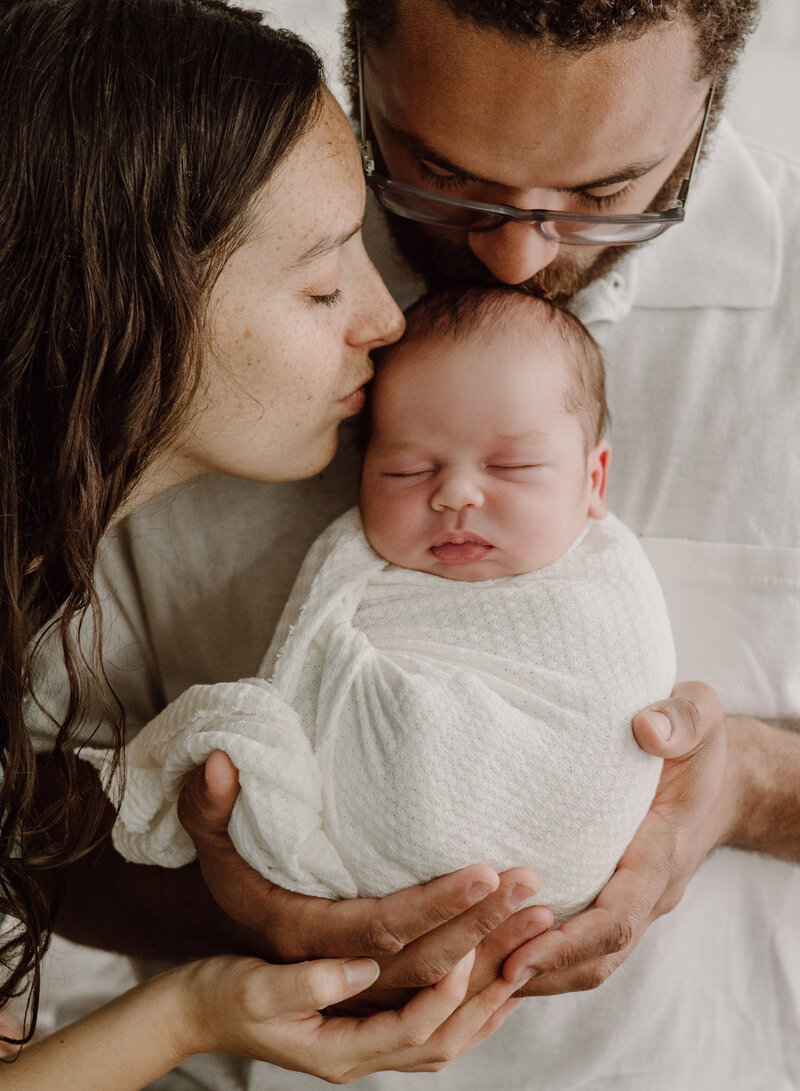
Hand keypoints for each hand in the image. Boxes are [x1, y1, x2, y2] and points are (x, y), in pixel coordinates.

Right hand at [178, 751, 545, 996]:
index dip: (437, 907)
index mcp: (306, 954)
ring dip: (497, 963)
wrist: (209, 1008)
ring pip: (446, 1002)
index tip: (485, 873)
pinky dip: (484, 995)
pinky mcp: (383, 1016)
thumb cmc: (216, 926)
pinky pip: (443, 1013)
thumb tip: (219, 760)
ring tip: (544, 919)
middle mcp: (345, 1001)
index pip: (386, 934)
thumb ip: (209, 810)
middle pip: (430, 972)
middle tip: (533, 884)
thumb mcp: (206, 847)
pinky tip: (520, 963)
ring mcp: (367, 1016)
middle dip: (486, 929)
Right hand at [180, 950, 522, 1080]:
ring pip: (448, 1036)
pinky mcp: (366, 1027)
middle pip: (447, 1036)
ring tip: (528, 955)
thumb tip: (362, 967)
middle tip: (532, 937)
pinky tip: (487, 976)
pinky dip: (468, 1005)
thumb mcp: (258, 988)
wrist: (196, 1012)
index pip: (416, 1028)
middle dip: (494, 988)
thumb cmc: (224, 995)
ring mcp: (366, 1047)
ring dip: (491, 998)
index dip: (449, 989)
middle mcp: (362, 1057)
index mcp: (339, 1052)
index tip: (472, 939)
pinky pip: (433, 1026)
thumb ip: (309, 982)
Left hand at [502, 681, 731, 994]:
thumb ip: (681, 720)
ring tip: (476, 973)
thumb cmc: (698, 743)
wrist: (720, 777)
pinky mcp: (614, 896)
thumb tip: (646, 729)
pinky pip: (584, 941)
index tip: (521, 956)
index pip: (618, 917)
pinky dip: (544, 955)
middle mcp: (649, 890)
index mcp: (662, 852)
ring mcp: (633, 899)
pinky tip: (495, 951)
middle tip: (481, 978)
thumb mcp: (700, 715)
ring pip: (591, 959)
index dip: (569, 942)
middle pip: (599, 955)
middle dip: (543, 972)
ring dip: (540, 974)